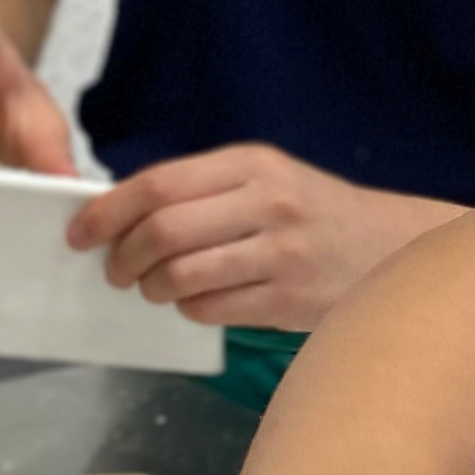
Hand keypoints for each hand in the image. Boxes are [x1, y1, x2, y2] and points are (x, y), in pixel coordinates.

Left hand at [67, 146, 460, 328]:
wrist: (393, 248)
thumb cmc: (314, 214)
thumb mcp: (266, 179)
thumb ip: (202, 190)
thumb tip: (118, 215)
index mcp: (253, 164)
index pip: (159, 184)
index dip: (108, 212)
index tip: (80, 233)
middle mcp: (268, 204)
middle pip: (163, 232)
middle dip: (123, 257)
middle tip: (116, 270)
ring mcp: (282, 255)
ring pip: (183, 276)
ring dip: (153, 288)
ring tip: (154, 289)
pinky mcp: (289, 300)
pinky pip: (212, 310)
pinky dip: (188, 309)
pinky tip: (196, 302)